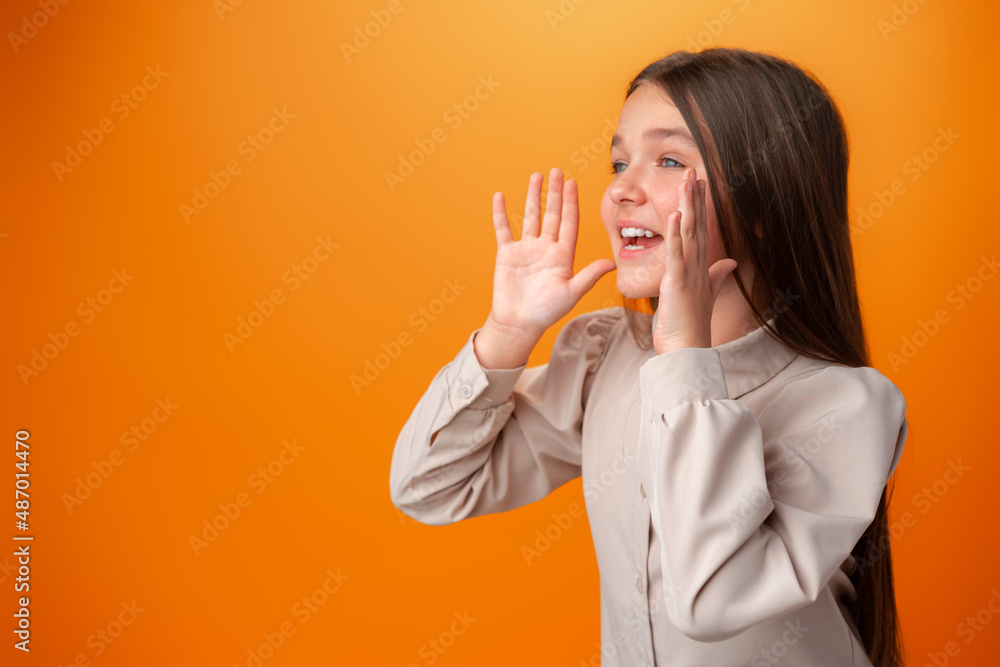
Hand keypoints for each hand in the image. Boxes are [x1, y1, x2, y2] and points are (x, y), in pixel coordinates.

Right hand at [487, 167, 616, 340]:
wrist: (518, 323)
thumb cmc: (546, 312)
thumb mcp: (571, 292)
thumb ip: (589, 275)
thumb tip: (612, 263)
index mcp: (562, 255)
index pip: (569, 222)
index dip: (571, 202)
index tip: (573, 183)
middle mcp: (546, 248)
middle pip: (552, 214)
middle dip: (555, 192)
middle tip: (557, 170)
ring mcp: (526, 250)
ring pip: (530, 216)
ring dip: (534, 196)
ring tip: (537, 176)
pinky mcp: (507, 254)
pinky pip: (503, 229)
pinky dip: (501, 213)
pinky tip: (500, 196)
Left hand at [652, 168, 737, 353]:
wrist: (687, 351)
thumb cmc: (690, 326)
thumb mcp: (704, 295)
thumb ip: (716, 277)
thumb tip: (729, 263)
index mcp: (700, 268)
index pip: (701, 230)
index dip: (700, 206)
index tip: (699, 184)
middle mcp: (697, 267)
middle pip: (697, 225)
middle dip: (694, 198)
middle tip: (693, 171)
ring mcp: (688, 273)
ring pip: (689, 233)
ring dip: (687, 207)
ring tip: (686, 181)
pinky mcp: (676, 283)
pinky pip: (675, 255)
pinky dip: (675, 235)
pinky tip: (675, 215)